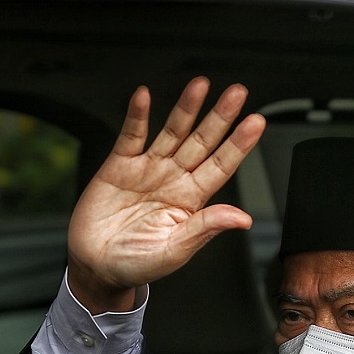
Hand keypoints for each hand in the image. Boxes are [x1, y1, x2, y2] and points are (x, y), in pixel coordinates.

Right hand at [67, 77, 265, 312]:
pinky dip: (137, 116)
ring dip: (186, 109)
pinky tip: (144, 97)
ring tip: (200, 85)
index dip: (239, 145)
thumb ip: (205, 229)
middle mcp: (174, 179)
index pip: (222, 167)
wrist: (96, 267)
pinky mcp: (119, 166)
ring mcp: (148, 170)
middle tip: (237, 93)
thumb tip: (242, 218)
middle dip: (220, 117)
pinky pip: (131, 136)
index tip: (256, 123)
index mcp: (191, 201)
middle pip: (202, 142)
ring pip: (172, 133)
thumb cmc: (137, 263)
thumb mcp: (175, 251)